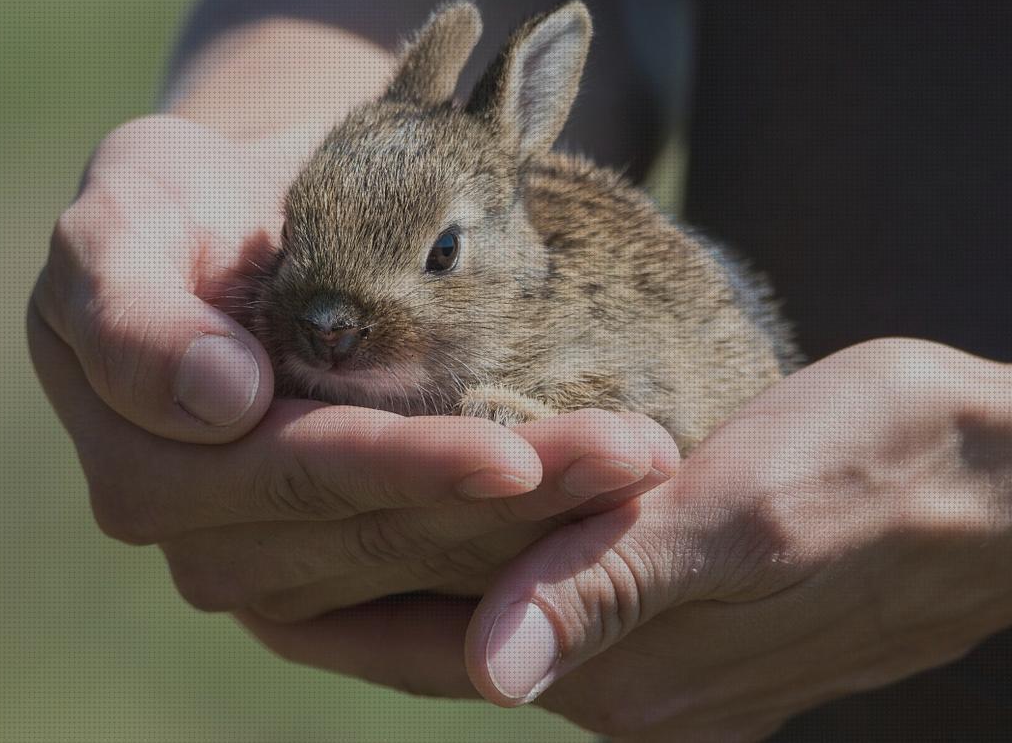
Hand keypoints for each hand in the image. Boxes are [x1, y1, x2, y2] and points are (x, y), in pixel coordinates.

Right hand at [28, 114, 677, 616]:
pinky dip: (506, 578)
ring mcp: (235, 563)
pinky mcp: (295, 586)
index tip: (516, 459)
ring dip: (528, 538)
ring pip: (398, 569)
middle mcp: (178, 524)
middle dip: (500, 503)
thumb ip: (136, 308)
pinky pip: (405, 605)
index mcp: (129, 440)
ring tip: (638, 474)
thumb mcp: (125, 219)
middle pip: (358, 528)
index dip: (399, 467)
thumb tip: (226, 401)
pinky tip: (596, 545)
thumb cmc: (174, 210)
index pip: (283, 464)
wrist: (216, 241)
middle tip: (633, 460)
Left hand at [242, 338, 1011, 740]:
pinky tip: (447, 518)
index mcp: (627, 670)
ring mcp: (660, 669)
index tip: (228, 557)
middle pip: (441, 641)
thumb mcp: (748, 514)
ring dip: (402, 573)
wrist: (1007, 489)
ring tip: (311, 514)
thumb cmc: (886, 471)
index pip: (426, 647)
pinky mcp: (690, 632)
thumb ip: (613, 590)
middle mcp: (628, 690)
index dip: (322, 602)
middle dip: (340, 588)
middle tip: (234, 529)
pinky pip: (548, 603)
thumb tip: (492, 673)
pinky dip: (478, 563)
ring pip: (487, 620)